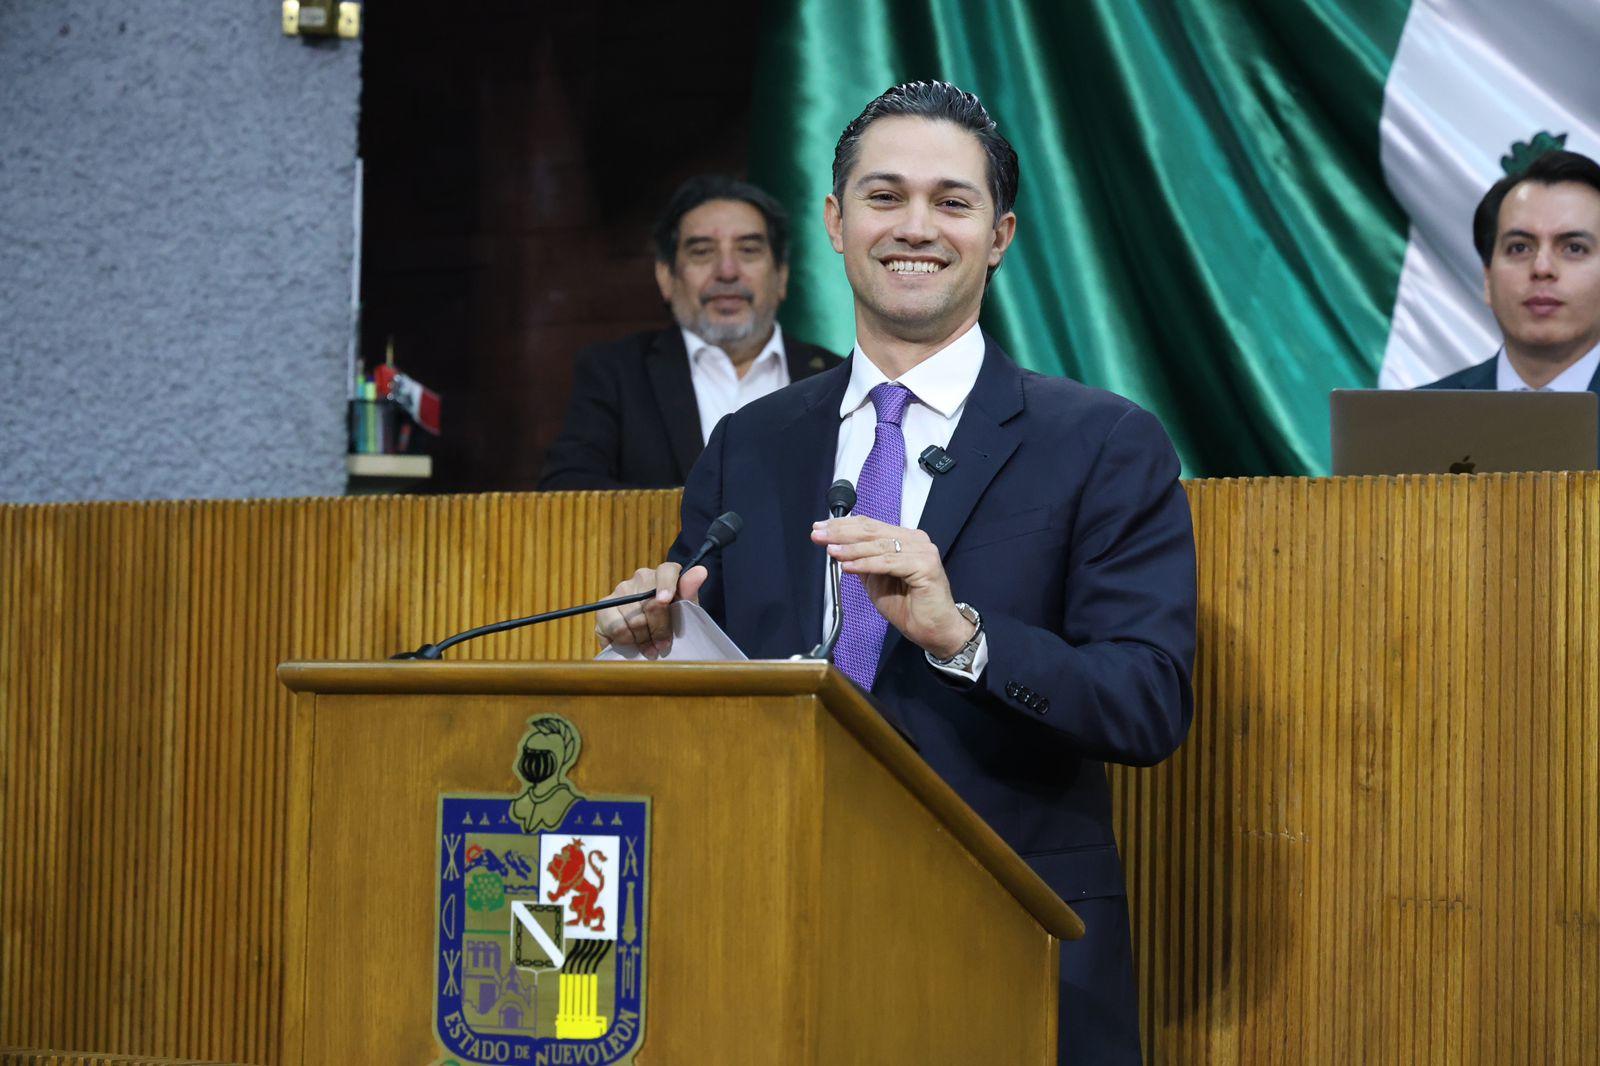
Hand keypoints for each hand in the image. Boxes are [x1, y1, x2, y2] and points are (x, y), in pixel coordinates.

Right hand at [593, 563, 707, 658]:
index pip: (666, 571)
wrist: (654, 632)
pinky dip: (625, 641)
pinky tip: (632, 644)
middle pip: (650, 604)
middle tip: (663, 646)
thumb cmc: (674, 618)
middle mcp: (640, 578)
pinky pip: (614, 627)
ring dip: (643, 640)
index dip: (666, 585)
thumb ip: (690, 591)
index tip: (665, 601)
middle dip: (658, 630)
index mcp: (663, 574)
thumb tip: (701, 571)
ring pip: (632, 620)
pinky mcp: (603, 608)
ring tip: (649, 648)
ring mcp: (619, 592)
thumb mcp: (686, 608)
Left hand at [811, 517, 975, 658]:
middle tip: (818, 535)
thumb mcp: (876, 581)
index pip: (870, 525)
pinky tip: (848, 566)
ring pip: (879, 546)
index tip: (820, 527)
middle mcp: (916, 540)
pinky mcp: (925, 566)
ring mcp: (922, 551)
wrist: (934, 630)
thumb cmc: (909, 607)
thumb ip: (862, 562)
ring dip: (851, 548)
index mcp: (905, 539)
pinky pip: (888, 563)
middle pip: (872, 531)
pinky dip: (865, 564)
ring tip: (830, 550)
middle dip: (841, 533)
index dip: (843, 525)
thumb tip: (837, 549)